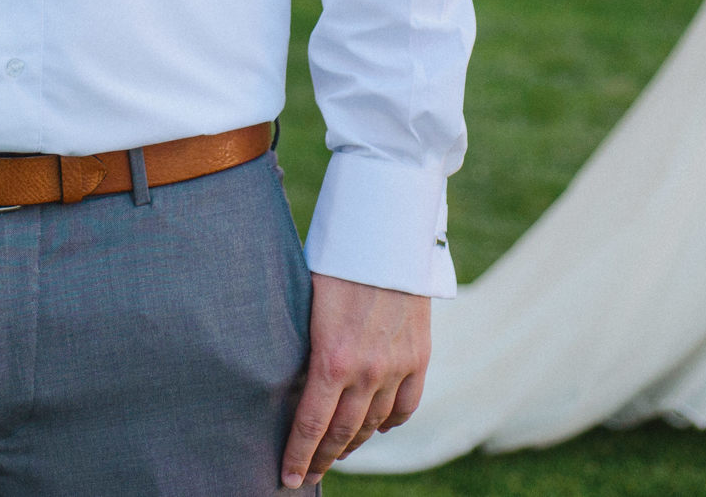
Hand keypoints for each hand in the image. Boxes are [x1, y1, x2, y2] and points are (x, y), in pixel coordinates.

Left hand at [280, 274, 430, 488]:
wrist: (386, 234)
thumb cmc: (334, 262)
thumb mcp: (304, 304)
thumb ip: (302, 346)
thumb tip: (286, 376)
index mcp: (331, 360)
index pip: (311, 426)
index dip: (298, 457)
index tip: (288, 478)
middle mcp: (367, 372)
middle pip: (343, 433)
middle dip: (322, 459)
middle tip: (308, 474)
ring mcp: (397, 366)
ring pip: (374, 424)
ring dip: (354, 443)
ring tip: (339, 452)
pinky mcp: (419, 356)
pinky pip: (406, 405)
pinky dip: (390, 422)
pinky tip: (377, 427)